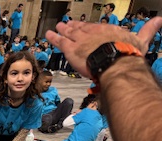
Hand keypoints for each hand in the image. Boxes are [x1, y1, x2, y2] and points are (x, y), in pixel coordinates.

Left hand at [46, 18, 161, 78]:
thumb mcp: (141, 39)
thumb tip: (160, 20)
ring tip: (56, 28)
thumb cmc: (128, 53)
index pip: (95, 28)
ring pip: (69, 33)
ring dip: (62, 30)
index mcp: (108, 30)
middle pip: (81, 29)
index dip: (88, 27)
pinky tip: (48, 34)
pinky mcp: (71, 48)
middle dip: (73, 27)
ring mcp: (80, 40)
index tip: (84, 26)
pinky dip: (53, 37)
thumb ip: (148, 30)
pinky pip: (60, 41)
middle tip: (66, 24)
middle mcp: (93, 32)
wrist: (116, 61)